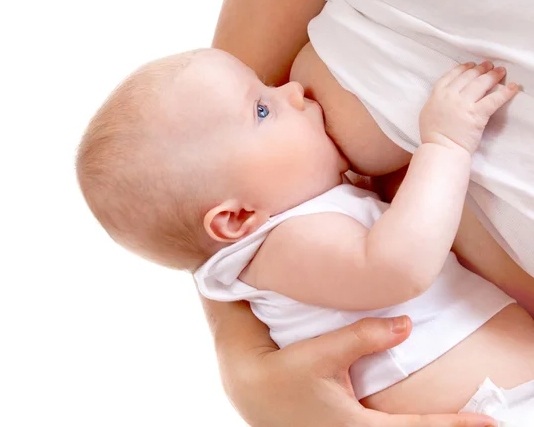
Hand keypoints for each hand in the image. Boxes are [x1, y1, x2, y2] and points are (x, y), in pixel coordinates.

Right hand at [223, 316, 495, 426]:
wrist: (251, 388)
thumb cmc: (283, 374)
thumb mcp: (322, 353)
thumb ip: (364, 337)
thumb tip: (406, 324)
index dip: (455, 426)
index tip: (489, 422)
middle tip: (481, 422)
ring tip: (451, 420)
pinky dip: (402, 425)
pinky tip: (407, 419)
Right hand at [420, 61, 517, 153]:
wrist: (441, 148)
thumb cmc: (433, 135)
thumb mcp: (427, 112)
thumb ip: (437, 100)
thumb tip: (446, 95)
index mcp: (437, 95)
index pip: (451, 75)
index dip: (463, 68)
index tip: (471, 65)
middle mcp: (450, 96)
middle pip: (468, 76)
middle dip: (480, 69)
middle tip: (489, 65)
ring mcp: (464, 104)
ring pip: (481, 84)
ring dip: (493, 75)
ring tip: (500, 71)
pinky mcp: (477, 114)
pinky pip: (494, 100)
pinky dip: (505, 92)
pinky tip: (513, 87)